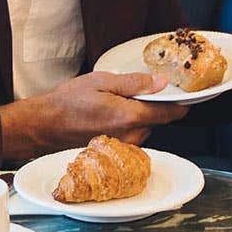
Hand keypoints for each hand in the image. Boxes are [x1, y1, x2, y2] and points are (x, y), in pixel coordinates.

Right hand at [0, 71, 187, 160]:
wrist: (44, 125)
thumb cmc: (68, 102)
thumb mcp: (102, 81)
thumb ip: (135, 83)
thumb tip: (161, 83)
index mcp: (130, 117)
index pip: (170, 114)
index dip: (181, 103)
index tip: (187, 95)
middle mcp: (130, 136)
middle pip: (156, 120)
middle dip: (151, 105)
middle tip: (134, 90)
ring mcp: (122, 146)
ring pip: (143, 127)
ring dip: (137, 115)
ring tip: (114, 101)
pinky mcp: (114, 150)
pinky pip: (131, 135)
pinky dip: (126, 124)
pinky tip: (107, 114)